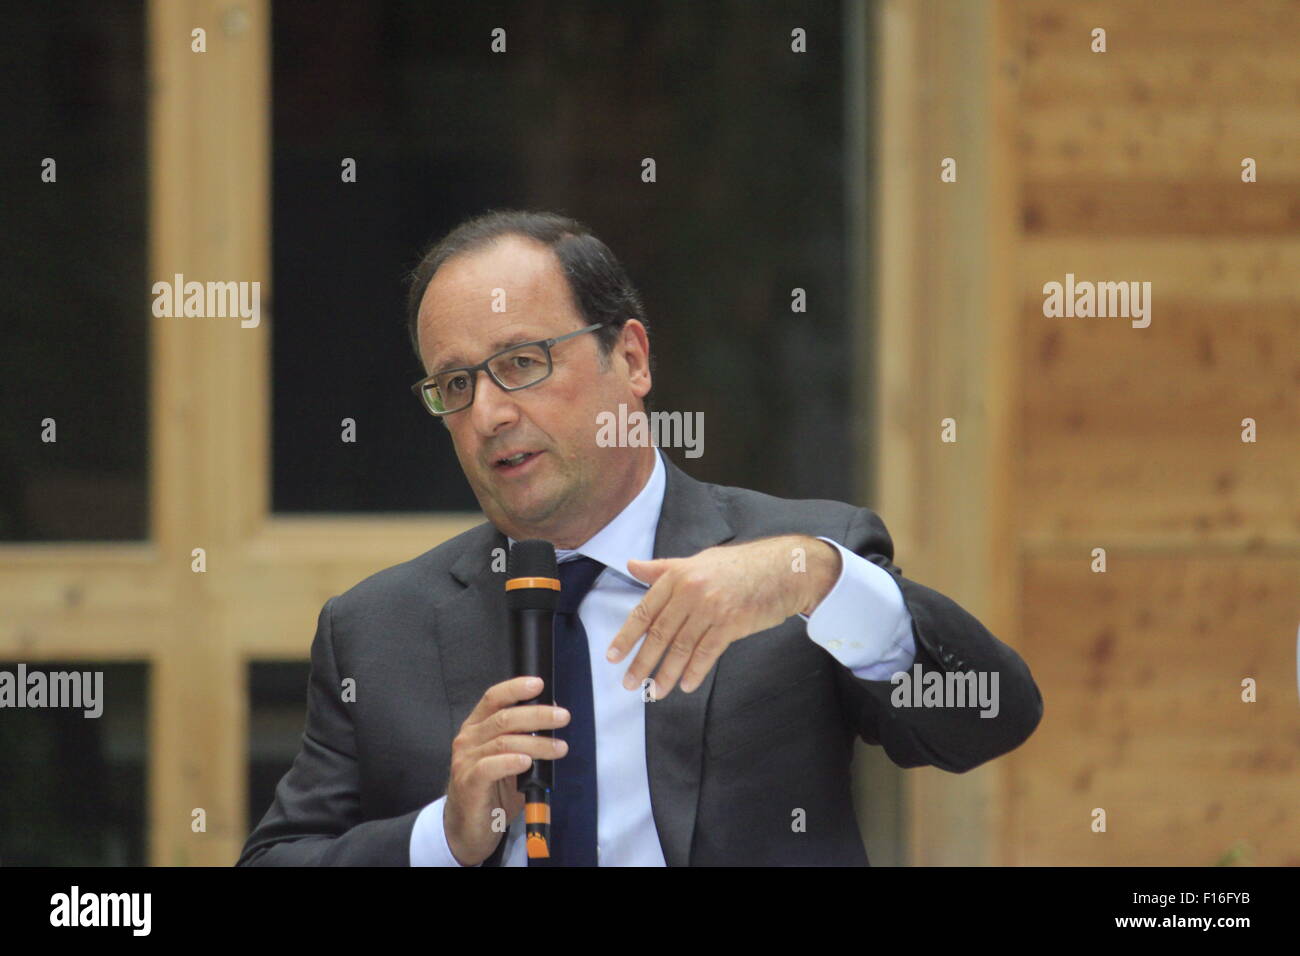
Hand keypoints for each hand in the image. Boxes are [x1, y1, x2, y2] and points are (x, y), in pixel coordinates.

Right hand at [443, 676, 570, 865]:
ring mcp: (465, 761)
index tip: (539, 684)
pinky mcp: (468, 783)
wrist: (468, 828)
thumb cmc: (493, 791)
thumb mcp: (511, 760)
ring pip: (504, 742)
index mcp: (477, 727)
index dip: (516, 688)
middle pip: (504, 718)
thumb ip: (525, 740)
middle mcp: (468, 739)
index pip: (494, 698)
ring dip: (536, 743)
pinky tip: (527, 762)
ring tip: (559, 748)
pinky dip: (511, 762)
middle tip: (563, 717)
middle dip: (538, 715)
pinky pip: (490, 766)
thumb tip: (553, 718)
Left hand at [607, 535, 840, 698]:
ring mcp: (711, 608)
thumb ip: (662, 568)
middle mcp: (691, 591)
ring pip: (681, 647)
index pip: (645, 611)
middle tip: (629, 683)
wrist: (783, 569)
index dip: (627, 636)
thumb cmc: (740, 565)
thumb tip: (631, 565)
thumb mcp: (697, 560)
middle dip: (642, 662)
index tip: (613, 656)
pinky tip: (686, 685)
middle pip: (659, 634)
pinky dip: (694, 672)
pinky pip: (707, 653)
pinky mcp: (731, 624)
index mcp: (678, 575)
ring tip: (655, 692)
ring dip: (666, 674)